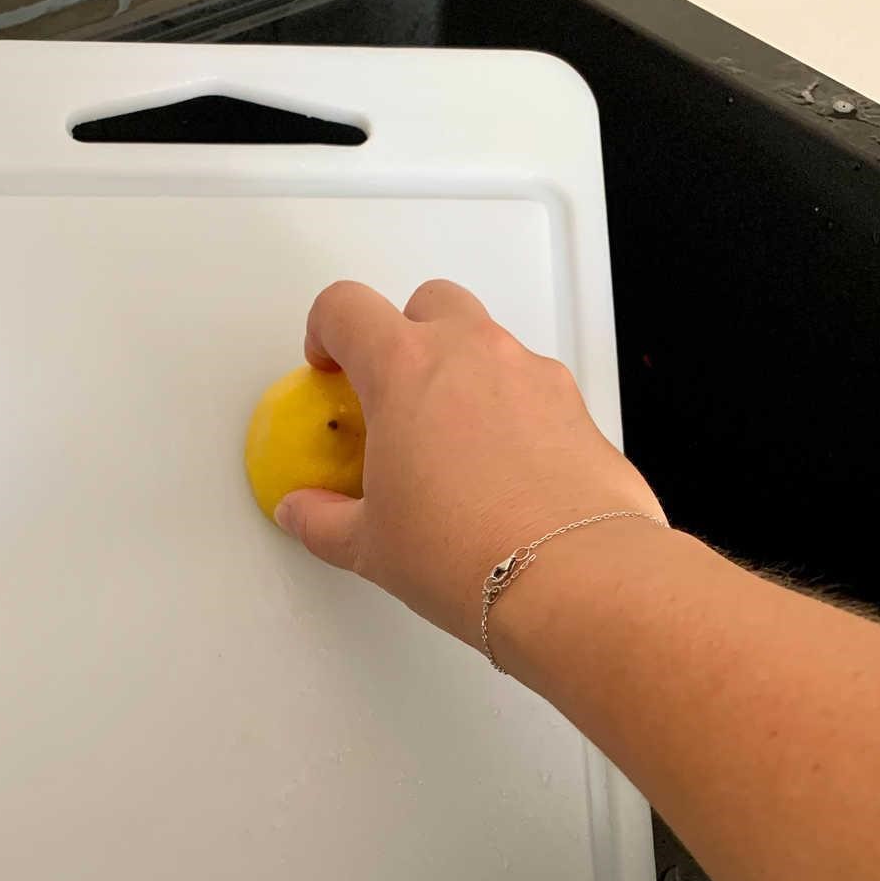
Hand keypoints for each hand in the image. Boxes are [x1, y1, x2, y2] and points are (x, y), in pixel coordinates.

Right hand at [274, 279, 663, 655]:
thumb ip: (323, 519)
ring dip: (463, 372)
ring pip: (488, 342)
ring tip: (451, 443)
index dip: (325, 329)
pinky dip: (511, 410)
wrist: (571, 579)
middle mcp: (472, 353)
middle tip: (392, 394)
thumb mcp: (370, 545)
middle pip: (429, 302)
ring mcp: (531, 373)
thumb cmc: (464, 553)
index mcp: (404, 368)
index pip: (346, 308)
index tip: (326, 364)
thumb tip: (302, 513)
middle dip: (404, 333)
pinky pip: (532, 387)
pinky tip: (503, 470)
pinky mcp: (576, 406)